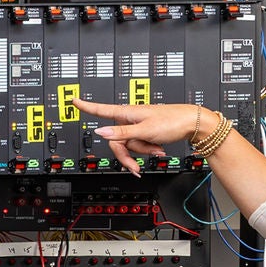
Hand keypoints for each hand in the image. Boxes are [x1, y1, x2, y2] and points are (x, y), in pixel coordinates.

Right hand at [76, 99, 203, 174]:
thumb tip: (100, 131)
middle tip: (135, 166)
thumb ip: (121, 133)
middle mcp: (129, 119)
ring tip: (156, 148)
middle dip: (128, 154)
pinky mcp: (145, 132)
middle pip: (116, 141)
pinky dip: (148, 150)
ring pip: (129, 145)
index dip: (87, 106)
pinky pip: (139, 146)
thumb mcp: (144, 130)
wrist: (192, 124)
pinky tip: (158, 148)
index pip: (101, 110)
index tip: (73, 100)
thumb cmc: (172, 121)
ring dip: (142, 151)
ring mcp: (137, 126)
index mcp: (126, 113)